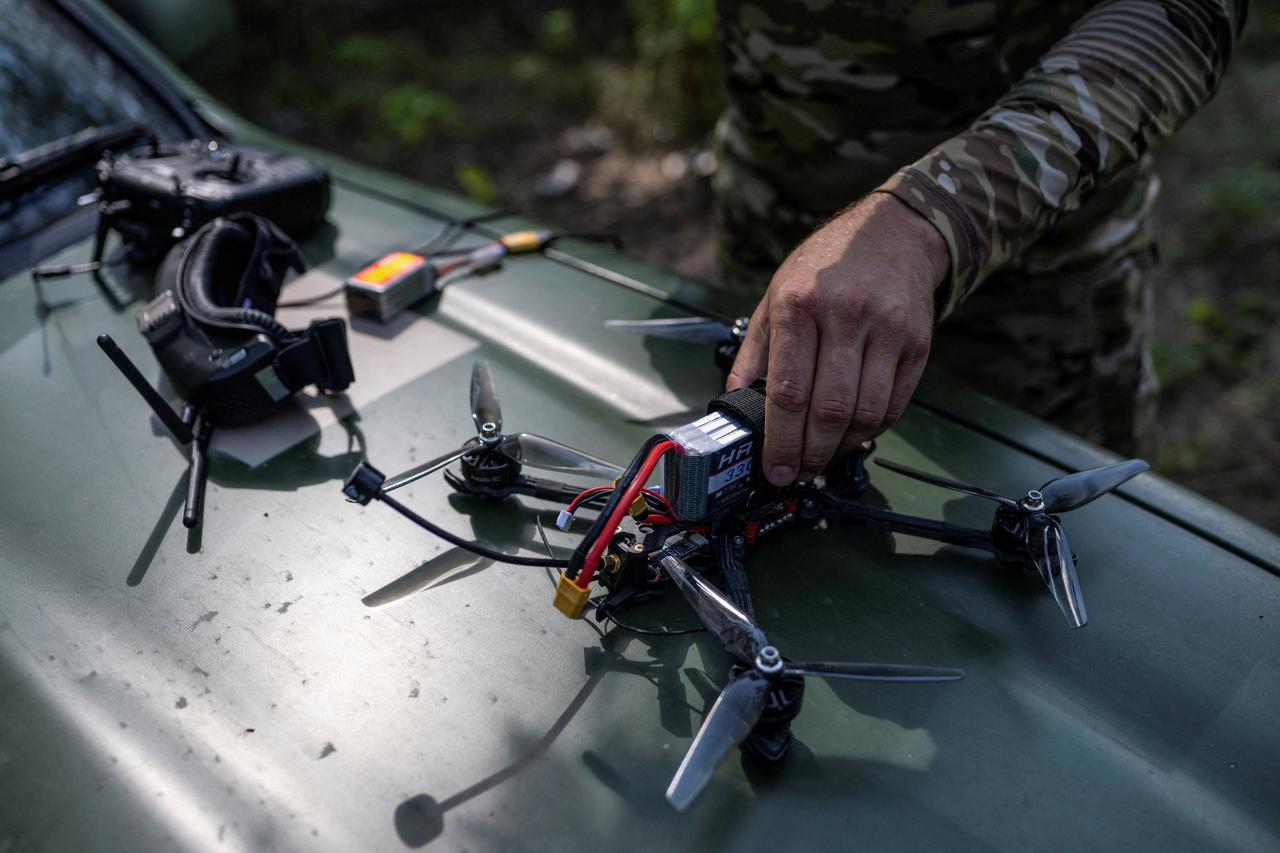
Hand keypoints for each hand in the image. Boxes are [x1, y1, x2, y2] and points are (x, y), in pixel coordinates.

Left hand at [727, 192, 948, 484]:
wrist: (893, 232)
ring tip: (823, 456)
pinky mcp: (916, 343)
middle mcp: (845, 316)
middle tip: (798, 472)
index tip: (774, 469)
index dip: (780, 440)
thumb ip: (755, 352)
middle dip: (810, 453)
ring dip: (842, 447)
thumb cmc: (825, 266)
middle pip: (828, 410)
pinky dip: (871, 430)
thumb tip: (734, 404)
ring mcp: (886, 330)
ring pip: (865, 414)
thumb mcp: (775, 295)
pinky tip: (853, 434)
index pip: (788, 391)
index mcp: (799, 305)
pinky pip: (893, 404)